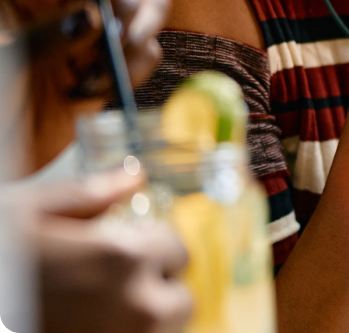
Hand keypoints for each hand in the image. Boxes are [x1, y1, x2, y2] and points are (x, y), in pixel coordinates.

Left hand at [0, 0, 167, 88]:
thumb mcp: (1, 63)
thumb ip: (45, 35)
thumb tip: (96, 17)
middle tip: (121, 23)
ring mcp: (94, 34)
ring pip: (149, 5)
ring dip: (141, 31)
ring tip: (108, 64)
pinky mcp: (112, 69)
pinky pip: (148, 53)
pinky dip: (134, 70)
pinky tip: (95, 92)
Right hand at [26, 169, 192, 332]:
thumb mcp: (26, 212)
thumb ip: (89, 194)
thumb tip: (133, 177)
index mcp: (121, 256)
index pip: (175, 250)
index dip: (150, 245)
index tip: (125, 248)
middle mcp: (132, 306)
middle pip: (176, 302)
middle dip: (153, 290)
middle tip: (116, 285)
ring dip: (141, 322)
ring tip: (100, 308)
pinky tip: (87, 325)